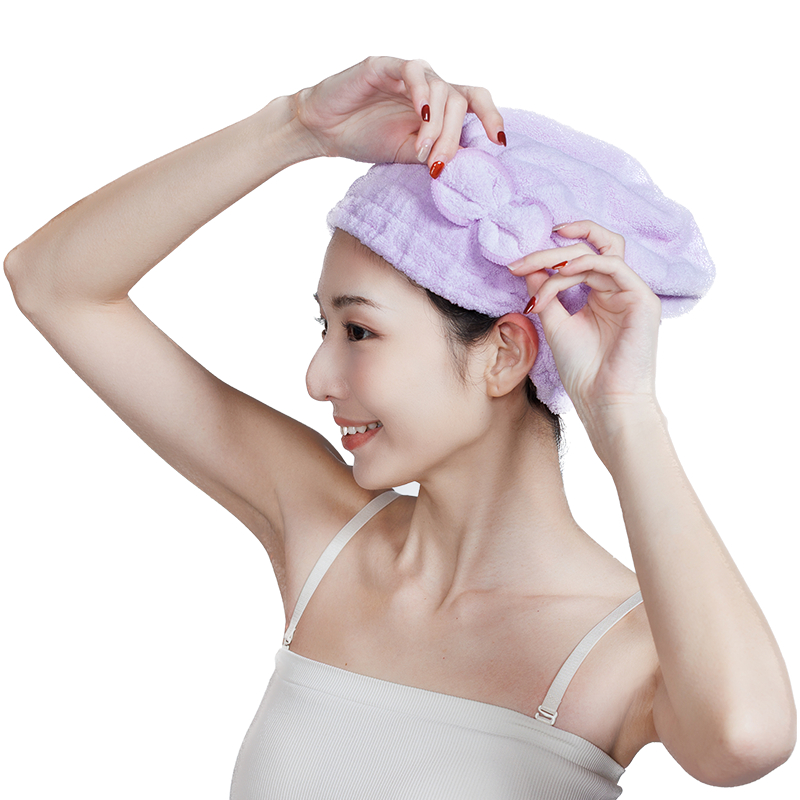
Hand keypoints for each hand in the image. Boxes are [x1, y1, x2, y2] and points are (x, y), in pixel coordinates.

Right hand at [292, 57, 503, 170]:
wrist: (324, 131)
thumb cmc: (365, 138)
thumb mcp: (408, 154)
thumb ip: (437, 153)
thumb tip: (468, 165)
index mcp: (437, 105)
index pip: (474, 101)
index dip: (491, 117)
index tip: (499, 143)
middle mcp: (428, 86)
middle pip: (460, 101)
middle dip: (454, 136)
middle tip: (439, 164)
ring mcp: (408, 74)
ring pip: (441, 90)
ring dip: (437, 126)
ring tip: (421, 151)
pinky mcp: (384, 66)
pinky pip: (413, 72)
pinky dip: (422, 93)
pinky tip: (420, 114)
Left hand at [510, 221, 662, 428]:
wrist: (604, 400)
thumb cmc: (584, 371)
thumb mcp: (556, 325)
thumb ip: (546, 294)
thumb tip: (531, 268)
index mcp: (601, 295)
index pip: (578, 261)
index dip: (546, 258)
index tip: (515, 267)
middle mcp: (619, 290)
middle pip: (588, 250)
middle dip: (550, 252)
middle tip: (521, 262)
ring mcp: (633, 293)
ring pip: (598, 254)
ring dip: (561, 259)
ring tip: (535, 268)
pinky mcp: (643, 298)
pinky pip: (614, 265)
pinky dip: (586, 262)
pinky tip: (563, 270)